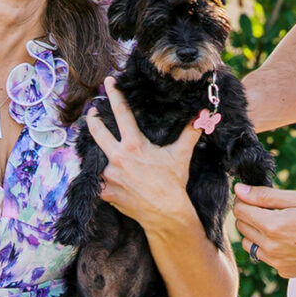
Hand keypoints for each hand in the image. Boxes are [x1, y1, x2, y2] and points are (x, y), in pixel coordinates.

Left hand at [87, 79, 204, 234]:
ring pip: (98, 157)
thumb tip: (203, 116)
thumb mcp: (180, 156)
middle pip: (97, 131)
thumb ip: (189, 133)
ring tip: (106, 152)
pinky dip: (103, 178)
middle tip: (92, 111)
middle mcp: (117, 157)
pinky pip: (99, 181)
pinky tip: (111, 178)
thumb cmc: (173, 184)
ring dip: (101, 153)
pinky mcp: (104, 192)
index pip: (121, 113)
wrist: (166, 214)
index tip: (108, 81)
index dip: (114, 94)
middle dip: (93, 119)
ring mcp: (108, 175)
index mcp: (134, 145)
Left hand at [232, 185, 295, 279]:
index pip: (240, 211)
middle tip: (271, 209)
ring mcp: (276, 263)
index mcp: (272, 226)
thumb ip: (266, 196)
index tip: (255, 197)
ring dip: (257, 233)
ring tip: (280, 225)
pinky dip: (270, 248)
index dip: (245, 200)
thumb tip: (240, 190)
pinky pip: (266, 257)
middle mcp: (270, 248)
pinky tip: (290, 241)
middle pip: (242, 228)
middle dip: (250, 215)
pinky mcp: (284, 271)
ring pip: (250, 244)